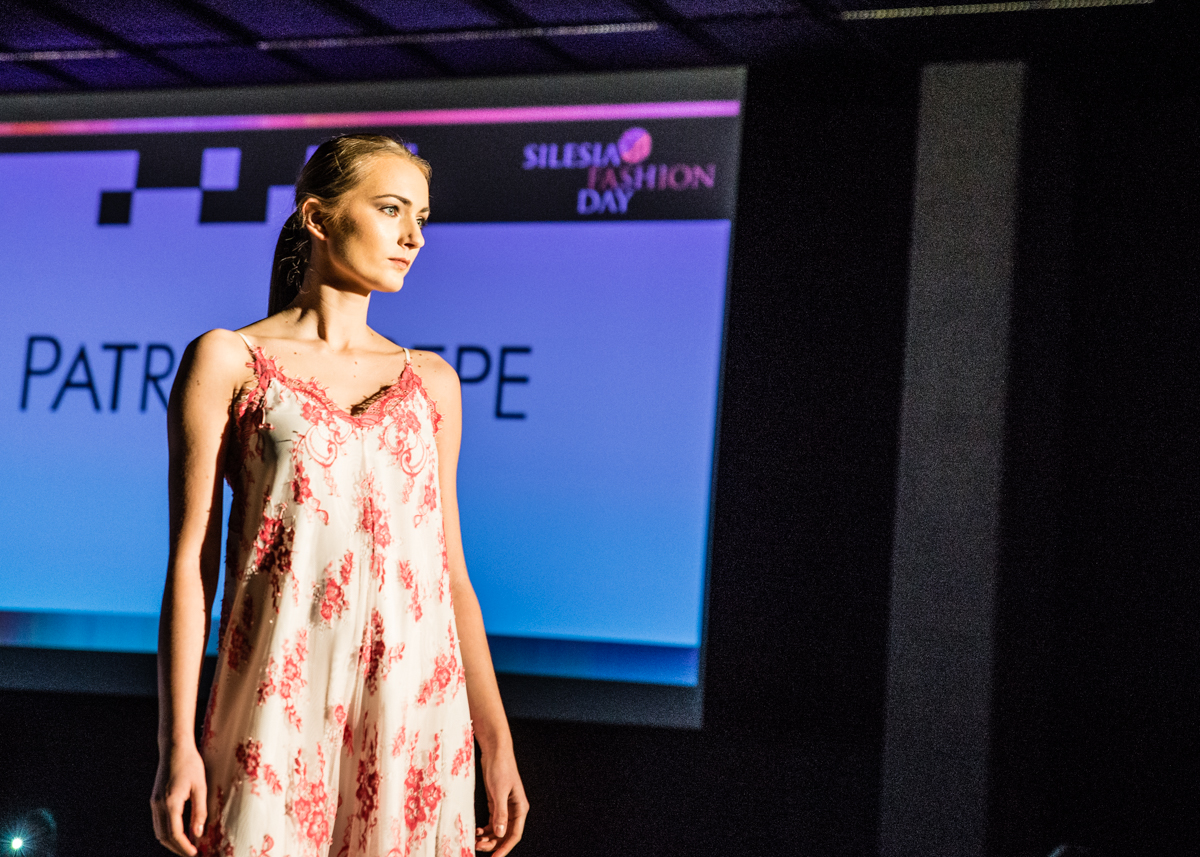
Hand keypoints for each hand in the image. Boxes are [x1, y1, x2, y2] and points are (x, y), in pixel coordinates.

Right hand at [150, 740, 207, 855]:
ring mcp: (154, 803)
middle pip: (163, 837)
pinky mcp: (155, 800)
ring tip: (187, 846)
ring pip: (159, 831)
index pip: (174, 834)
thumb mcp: (201, 787)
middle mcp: (158, 805)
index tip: (194, 853)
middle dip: (177, 848)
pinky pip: (158, 823)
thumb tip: (198, 833)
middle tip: (191, 853)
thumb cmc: (191, 764)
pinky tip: (180, 832)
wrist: (174, 748)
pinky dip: (167, 832)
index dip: (184, 847)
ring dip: (171, 841)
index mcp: (170, 803)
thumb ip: (200, 811)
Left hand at [475, 745, 527, 856]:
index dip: (505, 848)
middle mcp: (514, 810)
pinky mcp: (495, 802)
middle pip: (505, 834)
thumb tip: (500, 833)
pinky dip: (484, 828)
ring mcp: (504, 807)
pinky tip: (476, 830)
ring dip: (487, 837)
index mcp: (520, 808)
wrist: (495, 750)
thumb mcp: (499, 791)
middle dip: (493, 844)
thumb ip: (500, 813)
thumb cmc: (501, 767)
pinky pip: (491, 822)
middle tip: (477, 847)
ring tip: (475, 840)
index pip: (514, 834)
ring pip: (497, 830)